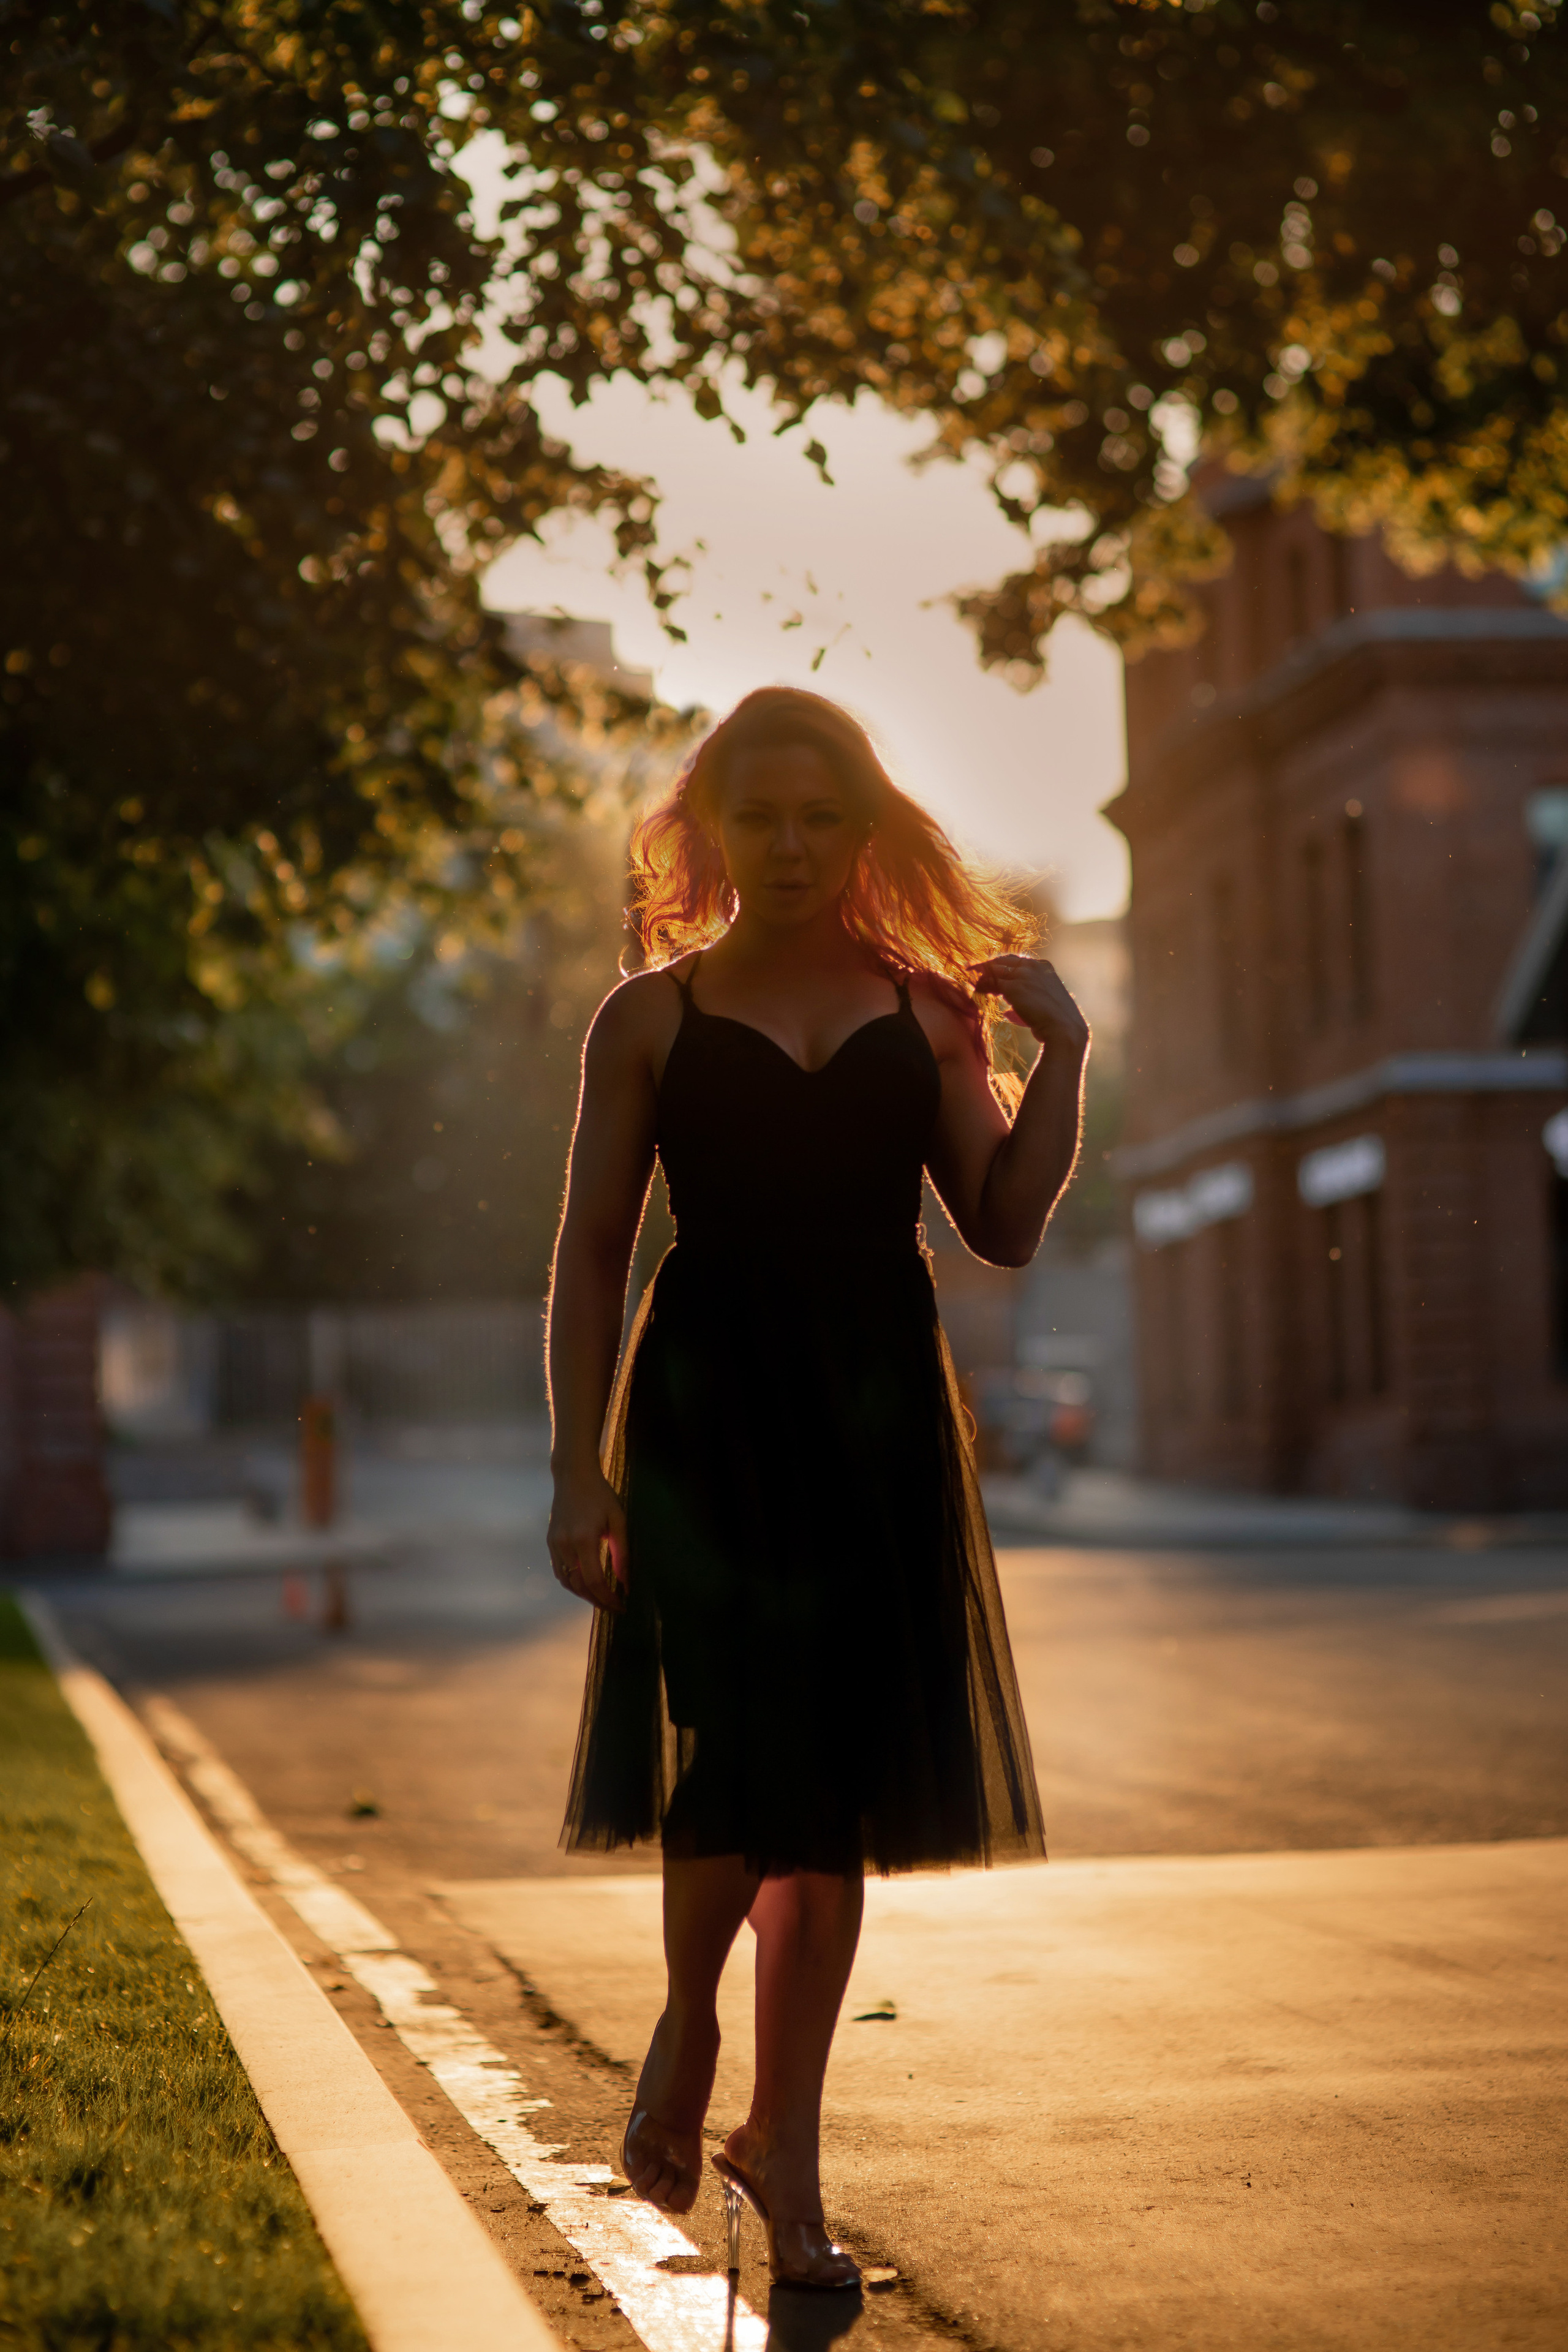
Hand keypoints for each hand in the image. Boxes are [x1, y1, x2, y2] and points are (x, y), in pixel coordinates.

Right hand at [547, 1468, 627, 1611]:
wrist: (573, 1475)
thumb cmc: (600, 1495)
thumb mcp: (618, 1520)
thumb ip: (622, 1553)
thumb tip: (626, 1582)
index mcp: (583, 1540)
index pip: (595, 1581)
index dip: (608, 1598)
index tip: (622, 1606)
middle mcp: (565, 1545)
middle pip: (579, 1586)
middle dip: (598, 1601)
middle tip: (615, 1607)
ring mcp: (554, 1544)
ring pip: (567, 1582)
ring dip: (584, 1595)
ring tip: (602, 1599)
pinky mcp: (550, 1542)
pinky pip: (560, 1571)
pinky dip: (572, 1583)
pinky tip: (586, 1584)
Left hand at [972, 955, 1089, 1058]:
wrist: (1064, 1029)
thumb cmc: (1057, 1023)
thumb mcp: (1045, 1004)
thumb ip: (1029, 999)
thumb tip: (1008, 1011)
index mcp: (1044, 966)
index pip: (1016, 961)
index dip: (1001, 966)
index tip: (991, 971)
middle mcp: (1034, 966)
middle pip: (1002, 961)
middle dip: (986, 965)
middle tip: (972, 969)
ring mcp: (1023, 975)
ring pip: (994, 970)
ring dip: (981, 975)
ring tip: (971, 982)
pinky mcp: (1013, 987)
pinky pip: (991, 982)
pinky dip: (981, 985)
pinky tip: (976, 991)